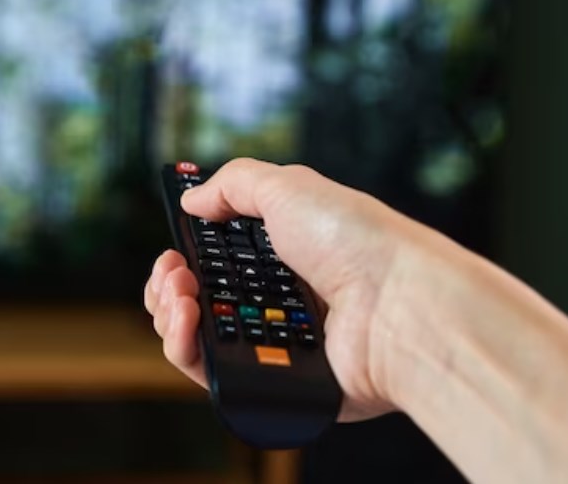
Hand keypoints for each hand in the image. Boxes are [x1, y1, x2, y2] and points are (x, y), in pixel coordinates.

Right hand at [145, 158, 413, 420]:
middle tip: (175, 271)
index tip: (173, 248)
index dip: (185, 255)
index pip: (215, 261)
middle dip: (168, 284)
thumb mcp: (288, 186)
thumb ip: (233, 184)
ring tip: (181, 294)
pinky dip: (185, 347)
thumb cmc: (356, 241)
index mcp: (282, 255)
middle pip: (195, 301)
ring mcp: (273, 343)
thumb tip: (191, 200)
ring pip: (193, 339)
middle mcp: (276, 301)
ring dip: (168, 312)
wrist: (399, 304)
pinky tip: (187, 321)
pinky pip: (209, 373)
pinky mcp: (273, 382)